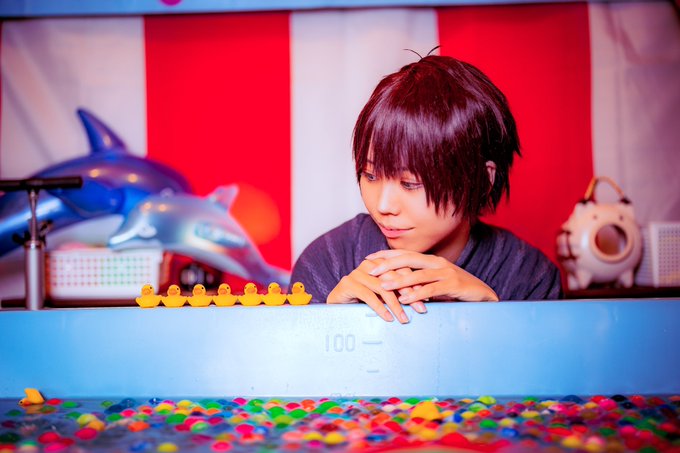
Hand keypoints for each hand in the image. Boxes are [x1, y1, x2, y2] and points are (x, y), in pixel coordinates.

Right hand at [327, 258, 414, 322]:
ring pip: (383, 287)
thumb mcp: (382, 296)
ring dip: (396, 305)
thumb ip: (397, 293)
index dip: (415, 284)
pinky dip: (380, 308)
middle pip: (394, 278)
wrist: (336, 309)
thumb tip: (422, 301)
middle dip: (409, 295)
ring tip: (404, 318)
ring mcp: (357, 273)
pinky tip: (388, 318)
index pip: (401, 270)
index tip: (426, 299)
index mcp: (379, 263)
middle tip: (421, 309)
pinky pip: (368, 296)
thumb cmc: (362, 303)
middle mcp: (369, 265)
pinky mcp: (348, 283)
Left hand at [365, 249, 498, 302]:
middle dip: (388, 264)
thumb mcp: (437, 285)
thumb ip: (420, 284)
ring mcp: (446, 272)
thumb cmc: (458, 292)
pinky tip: (405, 300)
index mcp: (432, 261)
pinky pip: (431, 289)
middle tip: (371, 269)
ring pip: (418, 275)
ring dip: (399, 280)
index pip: (405, 254)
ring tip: (383, 285)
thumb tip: (399, 290)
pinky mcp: (454, 284)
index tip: (369, 258)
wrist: (484, 296)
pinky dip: (417, 294)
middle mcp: (438, 263)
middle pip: (408, 259)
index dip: (387, 255)